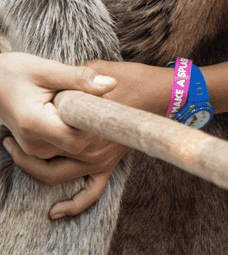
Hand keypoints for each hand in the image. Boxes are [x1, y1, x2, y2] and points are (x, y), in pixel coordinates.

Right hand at [0, 52, 116, 159]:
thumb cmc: (16, 72)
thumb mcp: (47, 69)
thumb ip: (78, 78)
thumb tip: (111, 84)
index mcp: (34, 123)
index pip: (76, 138)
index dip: (95, 125)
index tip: (105, 105)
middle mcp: (32, 142)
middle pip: (77, 144)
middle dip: (90, 124)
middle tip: (93, 97)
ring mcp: (32, 148)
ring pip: (72, 146)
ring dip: (80, 126)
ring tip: (75, 100)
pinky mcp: (36, 147)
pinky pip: (63, 144)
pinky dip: (71, 129)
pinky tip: (69, 109)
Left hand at [0, 53, 171, 217]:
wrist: (162, 92)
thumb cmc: (131, 77)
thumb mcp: (98, 67)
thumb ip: (73, 77)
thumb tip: (54, 81)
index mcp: (86, 123)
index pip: (44, 132)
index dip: (25, 128)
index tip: (14, 118)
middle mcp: (90, 147)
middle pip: (43, 157)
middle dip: (21, 149)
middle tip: (8, 137)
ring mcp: (99, 159)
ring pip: (55, 176)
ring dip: (33, 170)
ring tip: (18, 157)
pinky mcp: (108, 165)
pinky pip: (90, 193)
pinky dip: (72, 205)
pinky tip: (55, 210)